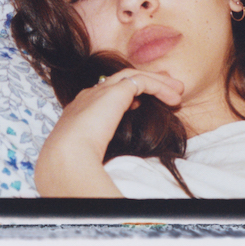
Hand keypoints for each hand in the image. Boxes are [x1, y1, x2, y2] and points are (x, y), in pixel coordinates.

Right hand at [34, 69, 183, 196]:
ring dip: (157, 81)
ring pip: (132, 76)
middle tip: (166, 89)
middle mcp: (88, 96)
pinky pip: (142, 81)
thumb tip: (109, 169)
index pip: (103, 94)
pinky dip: (159, 86)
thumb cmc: (74, 165)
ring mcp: (100, 92)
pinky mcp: (115, 92)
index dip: (123, 95)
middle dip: (144, 82)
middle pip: (120, 81)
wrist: (67, 156)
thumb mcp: (88, 157)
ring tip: (177, 90)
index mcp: (79, 111)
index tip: (139, 104)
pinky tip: (173, 98)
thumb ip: (101, 154)